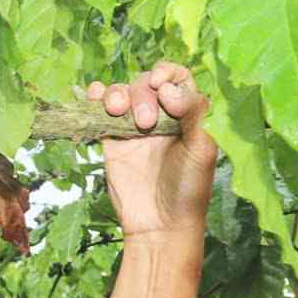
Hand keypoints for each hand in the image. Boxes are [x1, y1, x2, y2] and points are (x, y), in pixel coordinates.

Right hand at [85, 60, 215, 240]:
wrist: (160, 225)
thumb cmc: (189, 189)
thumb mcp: (202, 149)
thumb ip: (191, 112)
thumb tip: (166, 88)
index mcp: (186, 115)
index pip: (178, 78)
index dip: (168, 73)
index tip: (161, 85)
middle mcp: (161, 117)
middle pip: (145, 84)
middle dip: (143, 96)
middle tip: (146, 124)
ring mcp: (133, 128)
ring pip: (121, 93)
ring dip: (117, 93)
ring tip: (116, 110)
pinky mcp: (111, 141)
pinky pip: (100, 112)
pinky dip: (95, 97)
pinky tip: (95, 96)